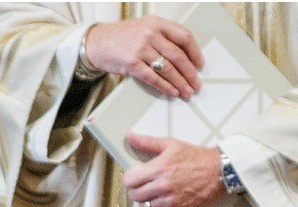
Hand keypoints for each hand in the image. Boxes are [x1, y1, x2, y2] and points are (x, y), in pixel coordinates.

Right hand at [83, 16, 203, 97]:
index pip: (184, 36)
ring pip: (167, 68)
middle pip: (178, 55)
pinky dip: (165, 86)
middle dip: (190, 72)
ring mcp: (140, 49)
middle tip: (196, 83)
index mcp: (157, 23)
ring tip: (187, 91)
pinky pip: (153, 78)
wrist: (97, 43)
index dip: (194, 52)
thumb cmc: (122, 37)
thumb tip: (183, 55)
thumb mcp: (144, 27)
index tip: (199, 64)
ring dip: (180, 82)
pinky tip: (172, 92)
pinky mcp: (131, 64)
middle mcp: (150, 34)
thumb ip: (162, 36)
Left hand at [121, 133, 223, 206]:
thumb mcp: (171, 145)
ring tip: (157, 194)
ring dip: (148, 202)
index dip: (130, 179)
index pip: (129, 181)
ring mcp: (170, 200)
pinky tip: (164, 202)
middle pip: (134, 196)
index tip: (136, 177)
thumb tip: (130, 136)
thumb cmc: (195, 157)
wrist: (219, 171)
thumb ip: (148, 142)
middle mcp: (162, 186)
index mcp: (158, 168)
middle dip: (137, 191)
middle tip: (145, 186)